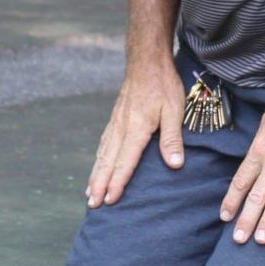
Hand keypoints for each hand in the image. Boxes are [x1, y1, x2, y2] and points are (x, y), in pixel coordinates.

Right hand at [86, 54, 186, 208]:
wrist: (146, 60)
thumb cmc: (163, 84)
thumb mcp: (174, 110)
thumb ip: (171, 138)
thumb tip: (175, 165)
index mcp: (135, 128)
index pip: (125, 161)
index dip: (118, 182)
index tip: (110, 200)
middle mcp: (121, 128)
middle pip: (107, 161)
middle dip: (100, 184)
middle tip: (93, 204)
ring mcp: (115, 123)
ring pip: (102, 154)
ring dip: (96, 174)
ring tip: (90, 193)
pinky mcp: (115, 118)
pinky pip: (104, 144)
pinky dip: (98, 159)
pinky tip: (98, 166)